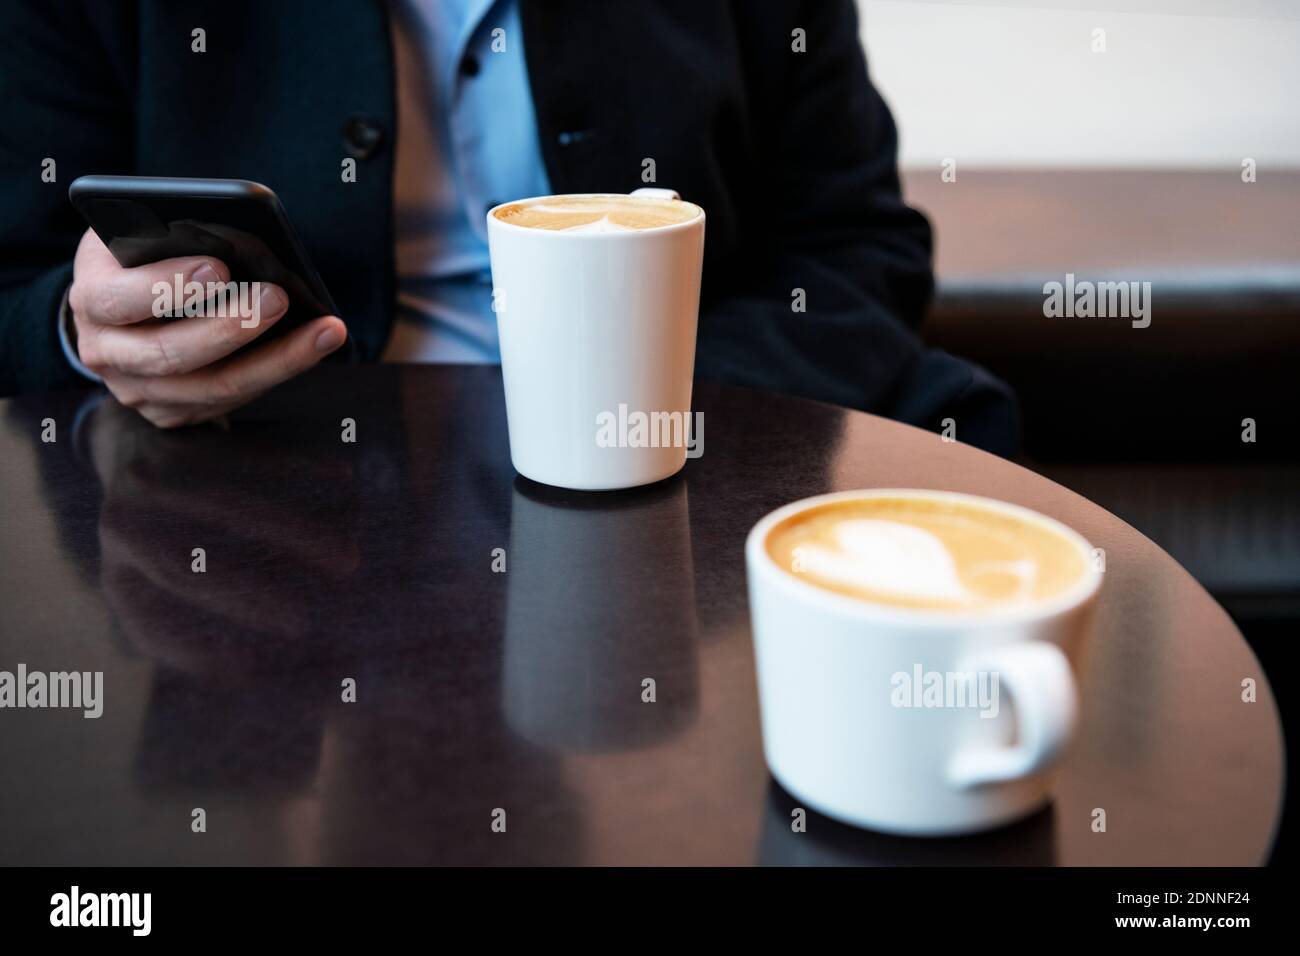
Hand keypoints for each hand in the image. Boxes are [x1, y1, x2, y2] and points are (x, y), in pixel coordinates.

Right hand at [68, 228, 346, 427]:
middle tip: (280, 296)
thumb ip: (165, 237)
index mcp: (91, 301)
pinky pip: (233, 401)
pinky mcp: (172, 414)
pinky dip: (279, 372)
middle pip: (172, 353)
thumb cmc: (136, 259)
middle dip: (231, 326)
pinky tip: (317, 347)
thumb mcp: (135, 234)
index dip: (170, 285)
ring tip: (325, 330)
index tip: (219, 266)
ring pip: (214, 388)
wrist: (115, 311)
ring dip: (277, 359)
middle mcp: (107, 354)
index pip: (122, 298)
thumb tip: (230, 241)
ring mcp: (139, 392)